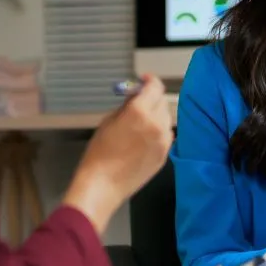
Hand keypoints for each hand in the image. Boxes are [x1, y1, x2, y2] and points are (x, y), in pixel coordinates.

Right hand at [63, 74, 171, 231]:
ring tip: (141, 121)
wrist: (103, 184)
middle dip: (152, 98)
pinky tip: (145, 137)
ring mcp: (164, 141)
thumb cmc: (99, 152)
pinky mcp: (165, 155)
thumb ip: (126, 106)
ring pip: (166, 119)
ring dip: (157, 115)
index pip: (154, 87)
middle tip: (140, 101)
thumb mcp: (108, 121)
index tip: (143, 80)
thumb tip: (135, 97)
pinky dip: (159, 131)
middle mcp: (157, 124)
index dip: (149, 81)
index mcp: (141, 112)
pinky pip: (166, 135)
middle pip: (162, 101)